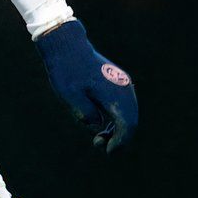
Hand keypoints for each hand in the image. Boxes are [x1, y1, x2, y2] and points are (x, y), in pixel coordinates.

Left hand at [35, 19, 136, 152]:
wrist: (67, 46)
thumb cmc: (66, 71)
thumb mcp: (71, 97)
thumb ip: (87, 115)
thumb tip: (98, 129)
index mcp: (114, 93)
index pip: (127, 126)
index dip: (120, 142)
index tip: (108, 151)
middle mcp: (124, 89)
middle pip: (131, 121)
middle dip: (119, 137)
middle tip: (102, 146)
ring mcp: (123, 84)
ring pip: (128, 113)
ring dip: (117, 128)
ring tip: (98, 136)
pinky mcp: (118, 82)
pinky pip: (123, 105)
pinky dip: (116, 117)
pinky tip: (102, 124)